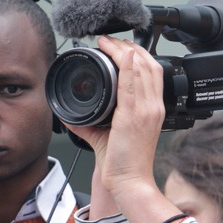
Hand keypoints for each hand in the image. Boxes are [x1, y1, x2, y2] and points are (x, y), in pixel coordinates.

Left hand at [66, 36, 165, 199]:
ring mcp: (146, 110)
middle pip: (149, 65)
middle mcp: (153, 107)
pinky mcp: (135, 115)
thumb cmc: (123, 163)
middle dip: (131, 47)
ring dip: (125, 50)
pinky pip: (134, 83)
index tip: (122, 48)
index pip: (152, 73)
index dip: (139, 56)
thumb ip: (89, 123)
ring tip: (110, 42)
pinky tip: (122, 53)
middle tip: (112, 40)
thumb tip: (69, 114)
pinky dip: (129, 64)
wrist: (130, 182)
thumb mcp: (106, 136)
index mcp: (152, 110)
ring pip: (142, 68)